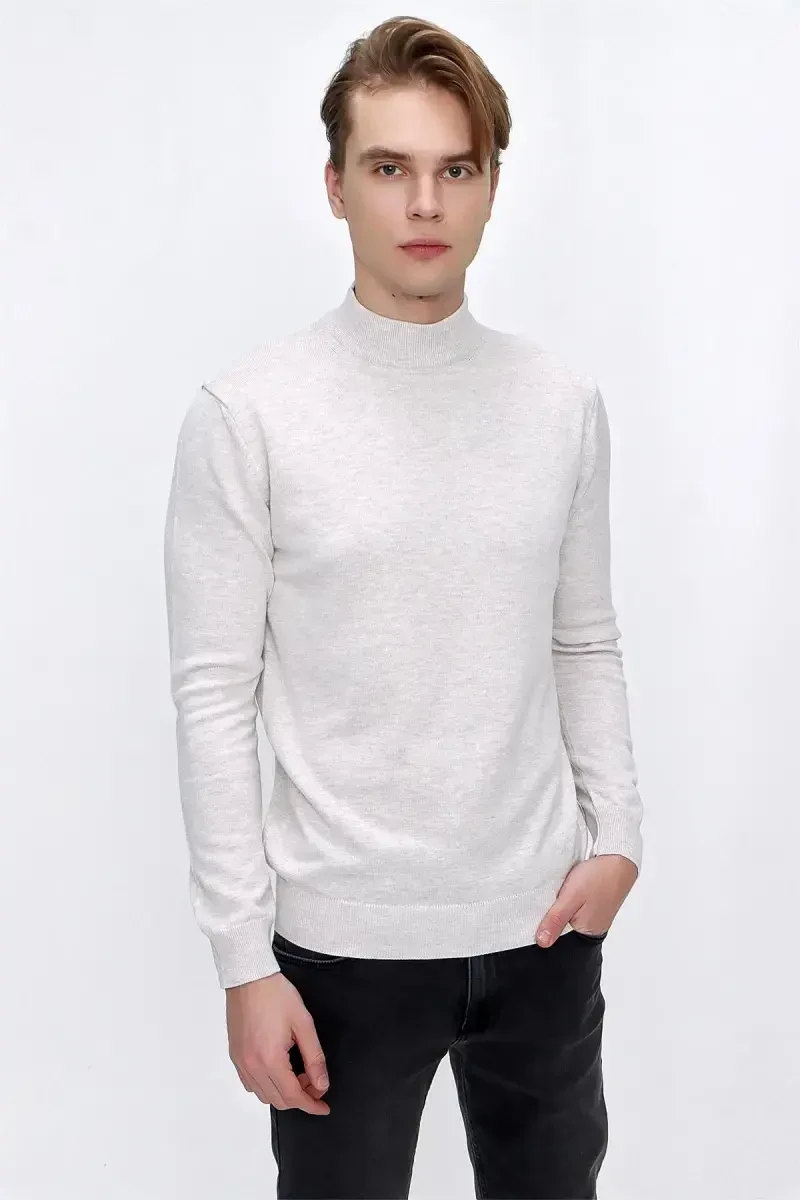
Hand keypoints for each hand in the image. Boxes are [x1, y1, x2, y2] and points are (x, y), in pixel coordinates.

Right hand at [226, 971, 330, 1114]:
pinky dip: (266, 1085)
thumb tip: (321, 1084)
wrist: (250, 977)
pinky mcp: (235, 1055)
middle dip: (300, 1098)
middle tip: (315, 1083)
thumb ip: (315, 1058)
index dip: (311, 1104)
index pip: (293, 1096)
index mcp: (270, 1060)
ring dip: (283, 1093)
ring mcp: (240, 1062)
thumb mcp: (304, 1024)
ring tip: (298, 1074)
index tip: (323, 1106)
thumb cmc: (276, 995)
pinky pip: (250, 1083)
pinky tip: (279, 1070)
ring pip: (263, 1094)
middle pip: (277, 1100)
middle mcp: (251, 1066)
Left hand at [535, 853, 637, 946]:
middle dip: (553, 911)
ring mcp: (595, 914)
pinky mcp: (596, 902)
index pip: (557, 933)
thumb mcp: (571, 897)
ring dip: (562, 902)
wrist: (620, 858)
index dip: (545, 921)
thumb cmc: (598, 877)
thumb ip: (556, 919)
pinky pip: (578, 904)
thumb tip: (542, 942)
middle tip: (550, 893)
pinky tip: (569, 886)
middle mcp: (592, 926)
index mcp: (586, 930)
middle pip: (564, 923)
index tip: (536, 907)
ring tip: (559, 889)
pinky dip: (571, 896)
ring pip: (570, 912)